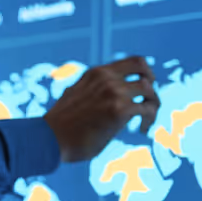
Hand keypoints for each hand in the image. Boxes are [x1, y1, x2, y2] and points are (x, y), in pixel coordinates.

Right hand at [44, 56, 161, 161]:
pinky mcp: (119, 110)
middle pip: (145, 71)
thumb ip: (90, 91)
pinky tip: (142, 130)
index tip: (144, 87)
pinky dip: (149, 120)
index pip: (133, 61)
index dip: (145, 72)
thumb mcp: (74, 96)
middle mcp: (106, 78)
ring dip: (153, 106)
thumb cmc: (60, 125)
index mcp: (96, 73)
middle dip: (152, 86)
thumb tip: (98, 97)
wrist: (48, 138)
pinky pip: (147, 110)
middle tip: (150, 102)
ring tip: (146, 122)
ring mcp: (114, 92)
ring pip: (149, 91)